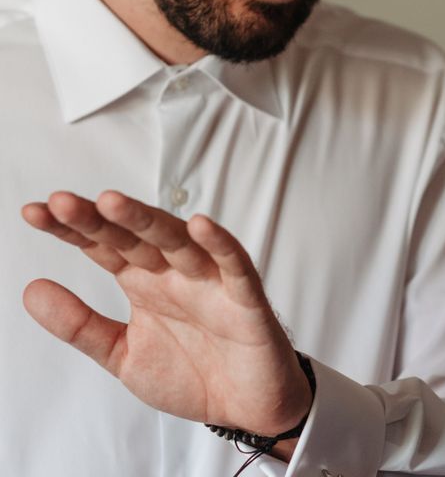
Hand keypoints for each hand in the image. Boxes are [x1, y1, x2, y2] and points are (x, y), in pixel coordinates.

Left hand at [21, 191, 311, 443]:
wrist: (245, 407)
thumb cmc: (193, 376)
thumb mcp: (123, 355)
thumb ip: (81, 325)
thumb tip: (31, 290)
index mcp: (145, 284)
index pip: (104, 247)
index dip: (72, 230)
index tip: (34, 214)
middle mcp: (174, 276)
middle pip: (135, 237)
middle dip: (101, 219)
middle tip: (63, 203)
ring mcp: (209, 282)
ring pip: (178, 242)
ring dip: (148, 222)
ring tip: (112, 204)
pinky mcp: (244, 298)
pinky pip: (234, 266)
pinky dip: (219, 245)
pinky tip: (199, 226)